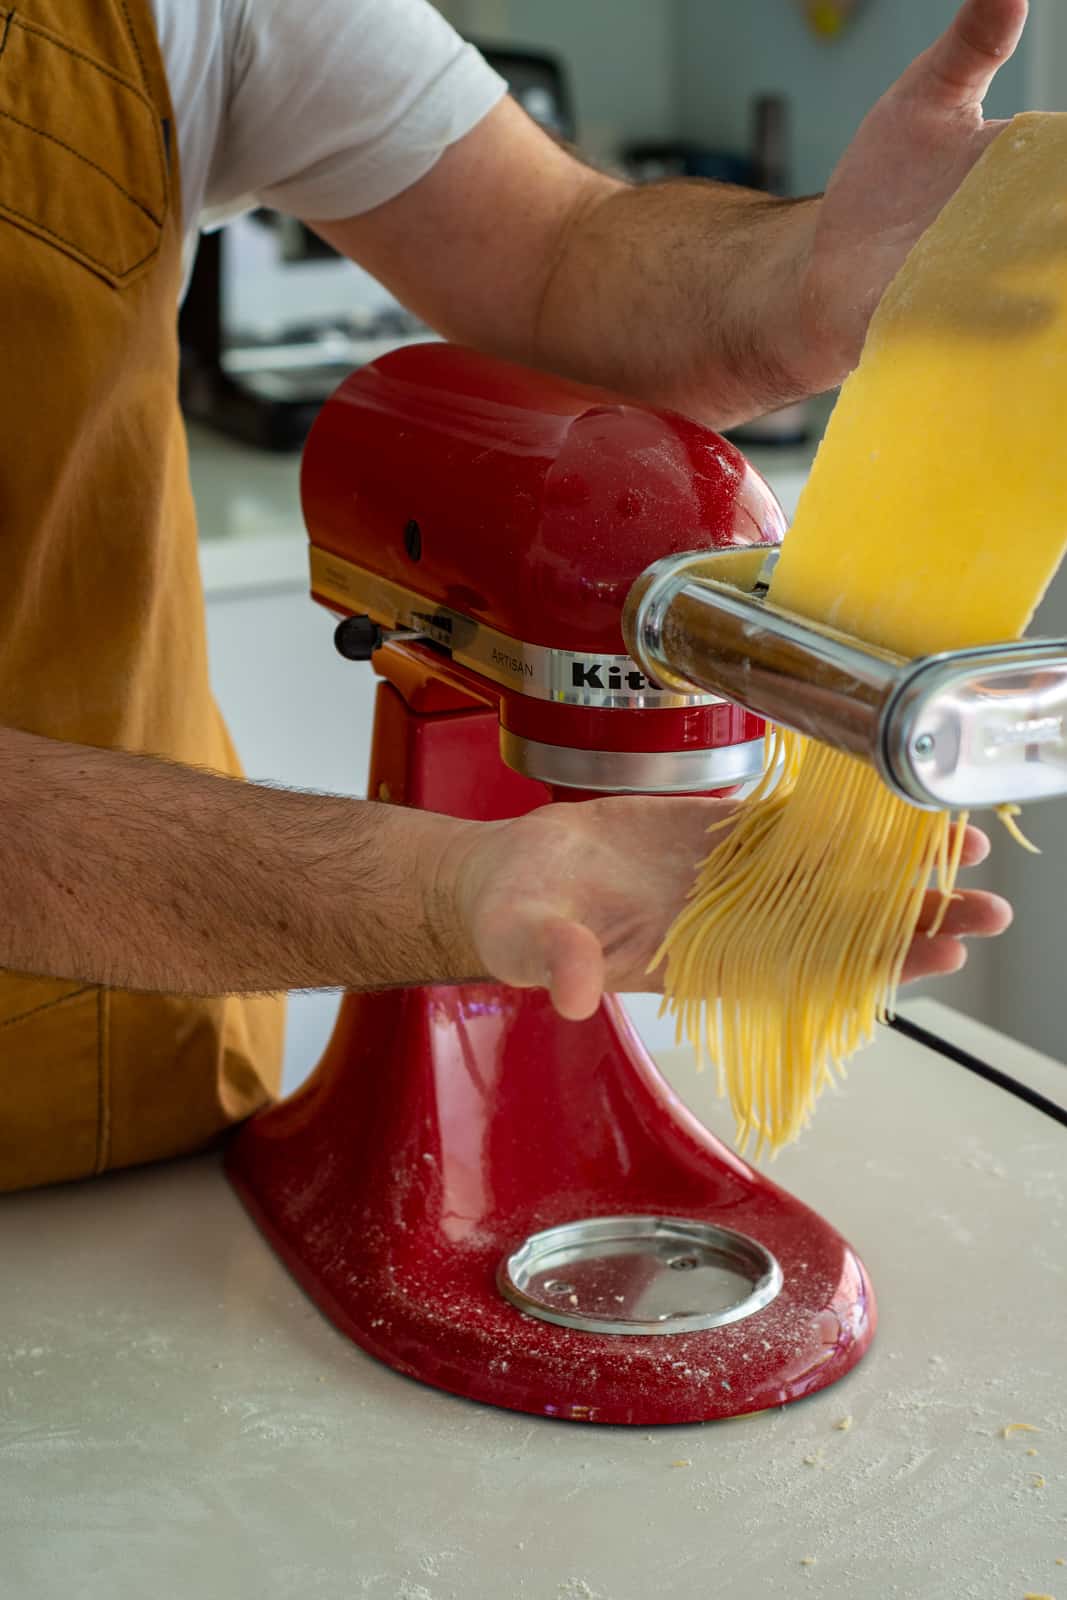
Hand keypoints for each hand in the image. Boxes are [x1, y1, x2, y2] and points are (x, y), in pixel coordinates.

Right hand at [445, 796, 1011, 1020]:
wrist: (502, 877)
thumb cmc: (512, 918)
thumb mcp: (525, 940)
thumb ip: (556, 962)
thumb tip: (576, 992)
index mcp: (696, 959)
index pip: (806, 970)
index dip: (874, 964)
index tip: (940, 952)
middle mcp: (726, 925)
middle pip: (836, 930)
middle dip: (911, 920)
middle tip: (986, 905)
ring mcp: (724, 880)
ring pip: (825, 880)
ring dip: (890, 872)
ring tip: (960, 851)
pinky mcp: (711, 836)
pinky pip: (787, 833)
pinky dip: (838, 826)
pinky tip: (885, 815)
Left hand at [803, 0, 1028, 383]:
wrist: (825, 266)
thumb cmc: (884, 183)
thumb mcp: (924, 100)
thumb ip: (970, 48)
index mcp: (1030, 167)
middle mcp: (1027, 229)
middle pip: (1062, 222)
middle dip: (1061, 215)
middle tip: (1058, 204)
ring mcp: (995, 280)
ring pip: (1048, 275)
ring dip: (1054, 263)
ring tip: (1053, 240)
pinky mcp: (954, 323)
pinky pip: (998, 328)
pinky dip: (1015, 319)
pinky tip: (1036, 313)